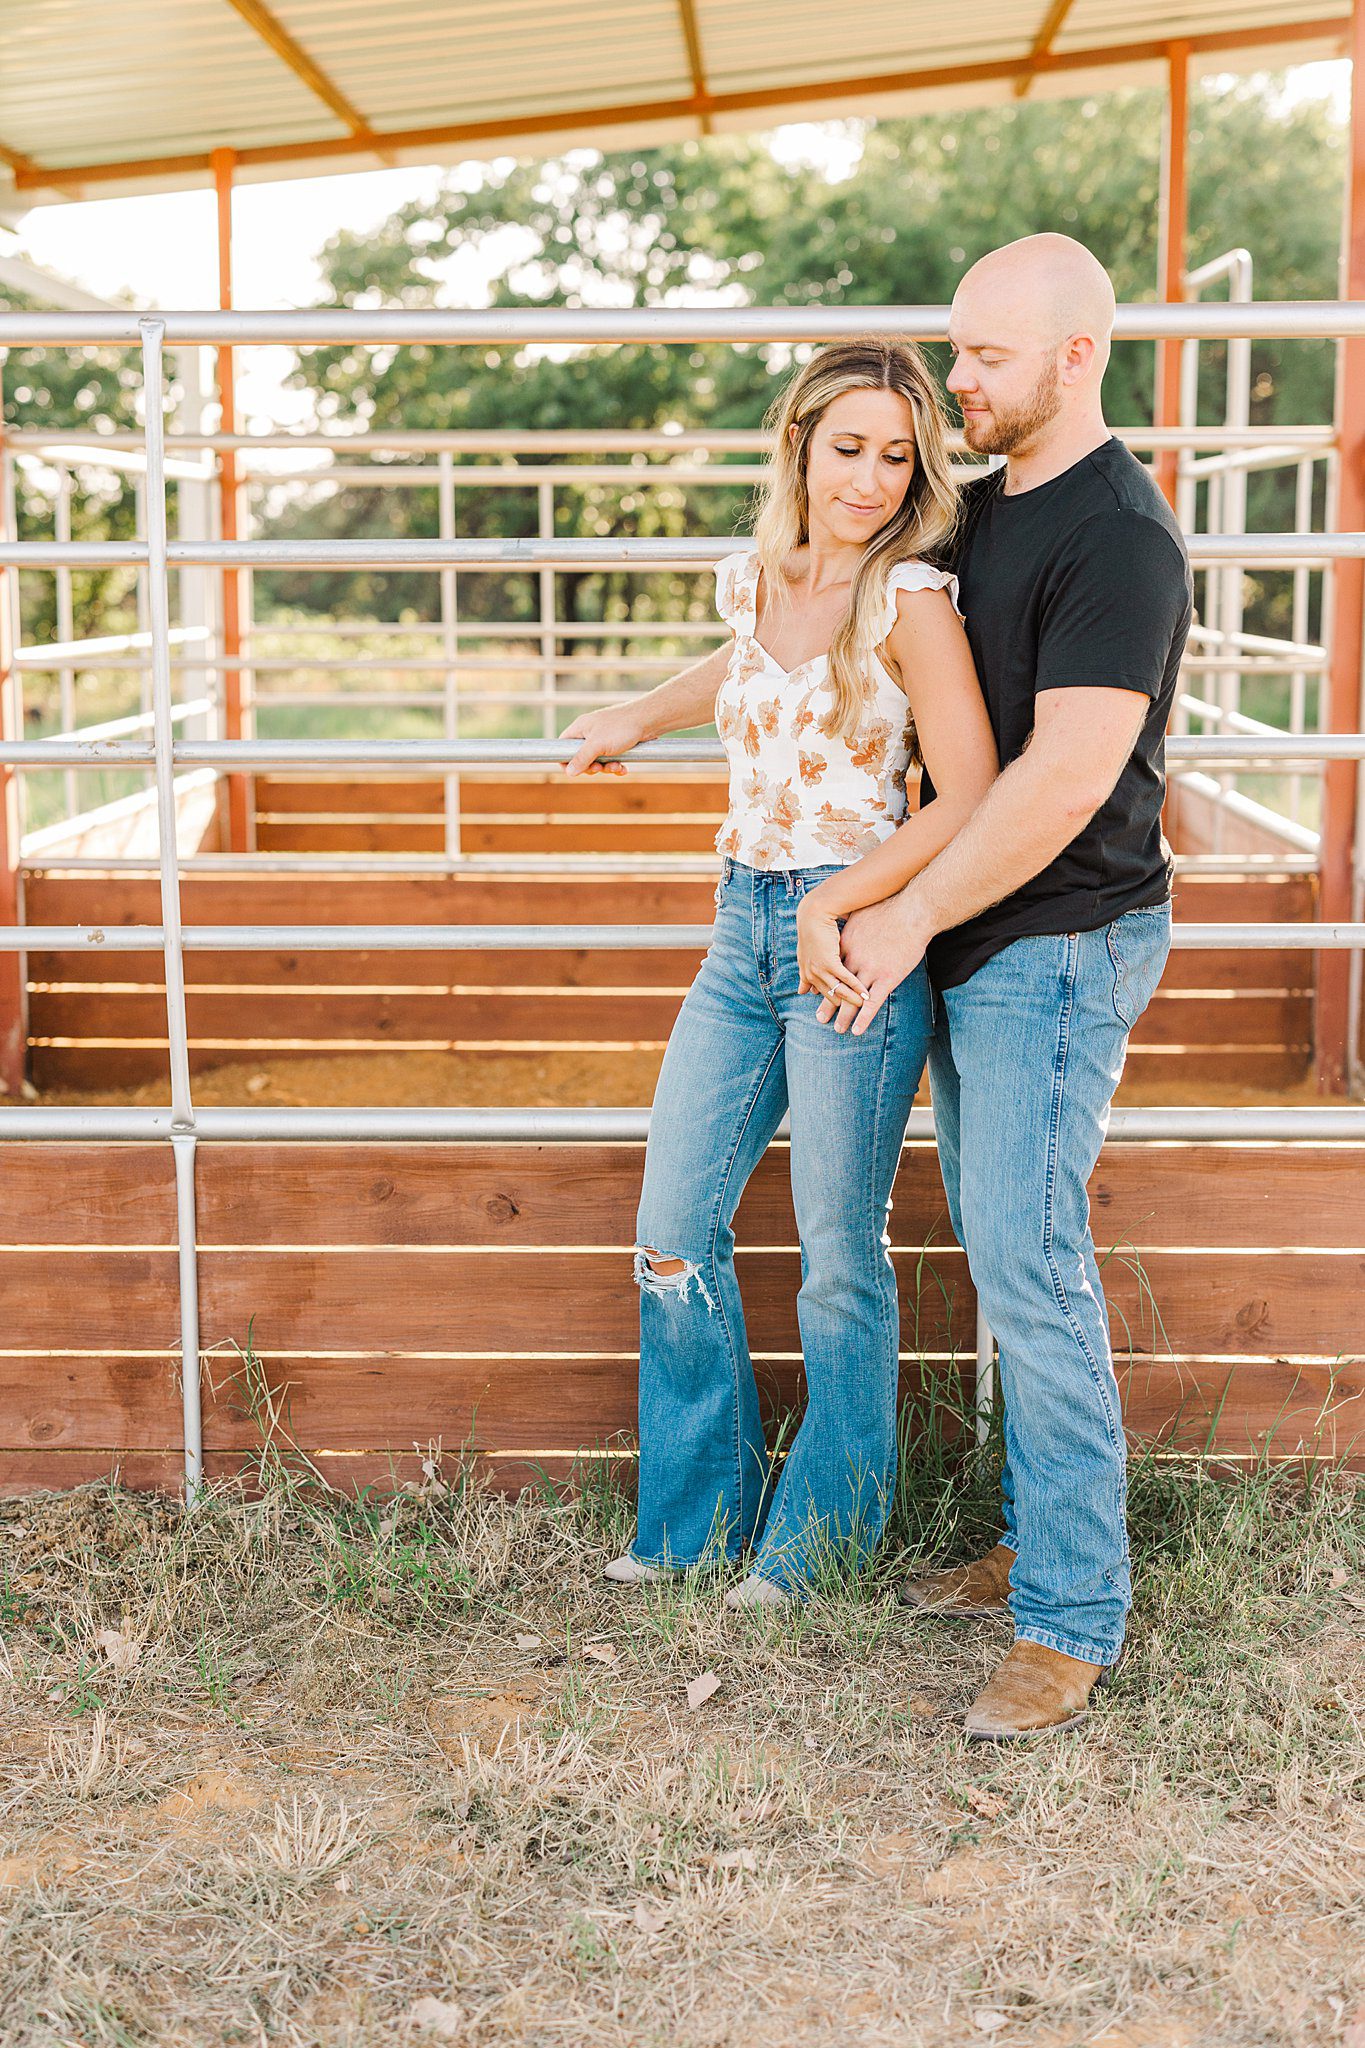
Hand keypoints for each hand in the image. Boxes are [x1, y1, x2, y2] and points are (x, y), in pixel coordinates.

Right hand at [561, 702, 646, 776]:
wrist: (649, 720)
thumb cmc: (621, 727)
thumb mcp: (598, 745)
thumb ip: (581, 758)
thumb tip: (569, 773)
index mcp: (581, 728)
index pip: (563, 745)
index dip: (566, 760)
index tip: (576, 771)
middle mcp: (590, 733)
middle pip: (581, 757)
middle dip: (591, 767)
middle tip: (599, 768)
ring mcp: (604, 739)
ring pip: (598, 761)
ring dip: (606, 768)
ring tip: (616, 766)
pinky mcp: (617, 744)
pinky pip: (610, 760)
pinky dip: (616, 766)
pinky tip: (623, 768)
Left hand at [796, 896, 869, 1009]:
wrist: (818, 907)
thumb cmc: (824, 915)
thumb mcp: (824, 932)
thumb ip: (827, 942)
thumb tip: (831, 940)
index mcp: (812, 963)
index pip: (821, 984)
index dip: (825, 996)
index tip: (832, 1007)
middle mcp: (814, 969)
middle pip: (828, 994)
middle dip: (835, 1010)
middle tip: (840, 1028)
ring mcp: (821, 967)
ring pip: (838, 991)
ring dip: (850, 1004)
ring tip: (860, 1016)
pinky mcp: (830, 962)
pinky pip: (845, 981)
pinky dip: (856, 990)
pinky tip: (866, 998)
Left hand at [815, 894, 930, 1034]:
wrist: (912, 911)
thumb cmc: (889, 907)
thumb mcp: (861, 912)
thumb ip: (852, 921)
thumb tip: (847, 916)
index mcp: (846, 945)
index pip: (831, 969)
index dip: (824, 983)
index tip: (816, 992)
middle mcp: (854, 960)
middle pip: (836, 987)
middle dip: (828, 1004)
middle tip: (820, 1018)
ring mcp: (870, 970)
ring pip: (851, 999)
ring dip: (843, 1016)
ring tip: (837, 1029)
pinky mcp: (888, 978)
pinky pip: (872, 1004)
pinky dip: (863, 1019)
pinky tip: (857, 1030)